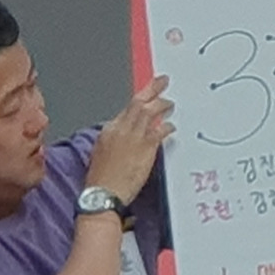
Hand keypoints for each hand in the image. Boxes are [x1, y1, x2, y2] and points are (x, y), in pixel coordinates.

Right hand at [86, 75, 174, 204]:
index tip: (147, 93)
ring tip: (170, 103)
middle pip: (137, 103)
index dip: (140, 99)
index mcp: (108, 130)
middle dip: (152, 89)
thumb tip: (127, 137)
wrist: (102, 193)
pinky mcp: (144, 148)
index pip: (127, 109)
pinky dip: (167, 126)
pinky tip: (172, 126)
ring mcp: (133, 137)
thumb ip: (116, 141)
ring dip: (162, 104)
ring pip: (148, 111)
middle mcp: (120, 129)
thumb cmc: (102, 179)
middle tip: (163, 81)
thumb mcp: (103, 154)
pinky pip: (159, 131)